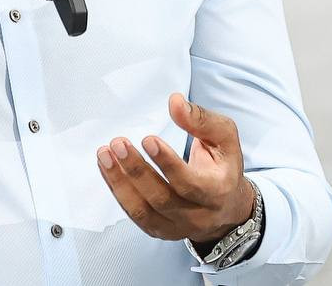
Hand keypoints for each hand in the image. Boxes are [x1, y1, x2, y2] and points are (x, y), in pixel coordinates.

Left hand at [96, 93, 254, 244]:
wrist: (226, 206)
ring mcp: (176, 227)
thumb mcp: (224, 137)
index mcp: (218, 191)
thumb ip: (201, 119)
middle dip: (137, 170)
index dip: (167, 163)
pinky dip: (117, 190)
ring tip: (104, 154)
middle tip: (118, 143)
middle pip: (162, 199)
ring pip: (143, 210)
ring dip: (119, 182)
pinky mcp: (159, 230)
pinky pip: (134, 214)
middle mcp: (198, 215)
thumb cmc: (223, 165)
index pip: (189, 183)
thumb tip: (175, 102)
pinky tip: (106, 167)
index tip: (147, 139)